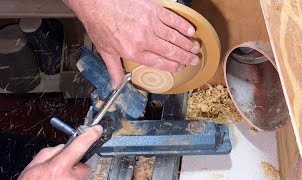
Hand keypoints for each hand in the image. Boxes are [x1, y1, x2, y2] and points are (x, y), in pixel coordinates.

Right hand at [18, 125, 102, 179]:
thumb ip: (47, 153)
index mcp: (58, 168)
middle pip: (82, 165)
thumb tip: (62, 146)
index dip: (90, 136)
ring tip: (57, 179)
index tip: (97, 130)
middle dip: (74, 165)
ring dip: (72, 175)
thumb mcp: (32, 169)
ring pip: (80, 175)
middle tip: (60, 171)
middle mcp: (70, 178)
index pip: (79, 146)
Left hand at [63, 0, 199, 87]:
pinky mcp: (153, 10)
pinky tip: (190, 31)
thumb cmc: (100, 25)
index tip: (181, 67)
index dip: (173, 65)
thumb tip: (115, 85)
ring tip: (196, 48)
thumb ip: (114, 69)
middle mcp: (144, 39)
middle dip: (185, 57)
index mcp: (134, 51)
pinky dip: (182, 25)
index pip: (159, 62)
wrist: (97, 3)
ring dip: (187, 43)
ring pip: (173, 36)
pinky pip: (172, 19)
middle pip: (170, 50)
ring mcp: (150, 23)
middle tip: (195, 60)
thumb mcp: (105, 51)